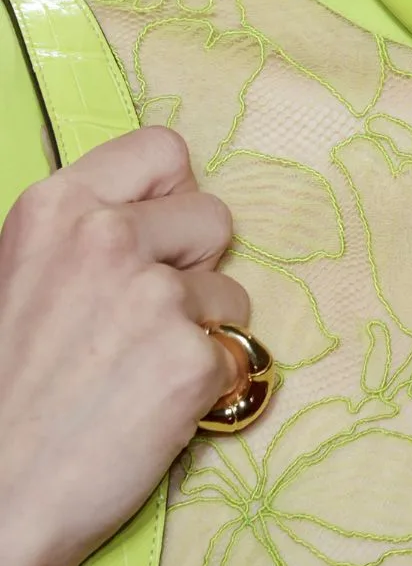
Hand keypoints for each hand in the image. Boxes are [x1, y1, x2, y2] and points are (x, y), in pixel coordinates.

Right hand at [0, 127, 246, 565]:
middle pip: (213, 217)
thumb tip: (153, 217)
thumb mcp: (18, 277)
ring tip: (138, 377)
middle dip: (195, 268)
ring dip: (202, 333)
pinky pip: (236, 356)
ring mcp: (154, 296)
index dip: (171, 198)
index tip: (156, 240)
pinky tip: (153, 414)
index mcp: (56, 206)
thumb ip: (81, 237)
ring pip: (231, 293)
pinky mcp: (191, 360)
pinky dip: (206, 388)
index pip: (163, 151)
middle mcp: (106, 237)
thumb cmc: (4, 399)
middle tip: (144, 324)